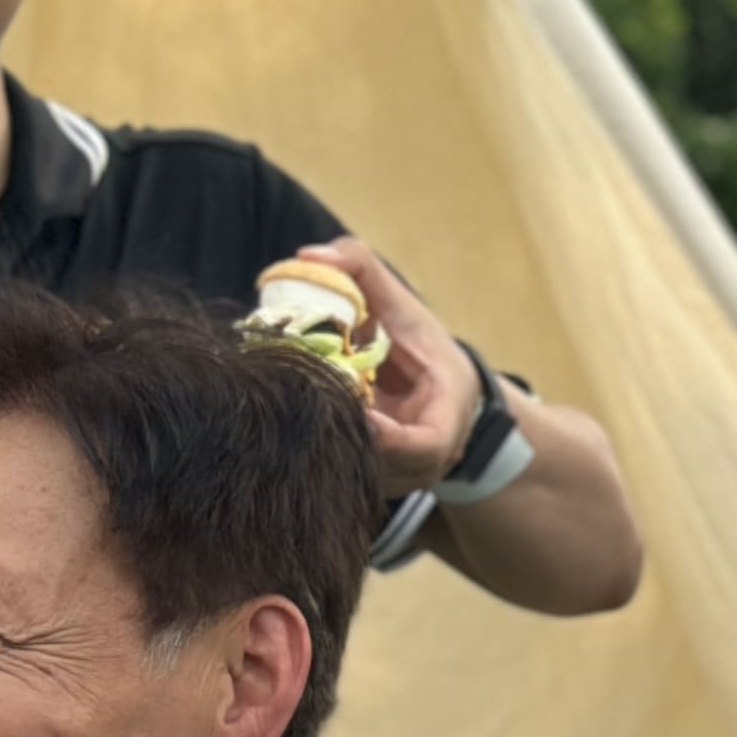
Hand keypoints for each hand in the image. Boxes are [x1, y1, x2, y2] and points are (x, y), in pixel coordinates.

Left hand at [312, 239, 469, 496]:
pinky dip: (318, 447)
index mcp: (444, 423)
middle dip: (341, 435)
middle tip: (302, 403)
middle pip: (382, 466)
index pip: (424, 447)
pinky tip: (292, 420)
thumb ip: (362, 271)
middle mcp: (423, 464)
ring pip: (356, 472)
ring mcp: (396, 479)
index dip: (390, 437)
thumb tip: (307, 256)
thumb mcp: (402, 305)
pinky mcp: (371, 481)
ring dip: (325, 443)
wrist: (439, 389)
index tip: (357, 412)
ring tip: (291, 408)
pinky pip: (342, 471)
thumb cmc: (422, 346)